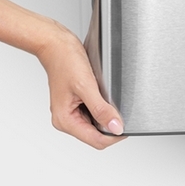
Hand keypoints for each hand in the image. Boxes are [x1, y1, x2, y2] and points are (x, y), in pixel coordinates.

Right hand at [36, 23, 125, 149]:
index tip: (127, 125)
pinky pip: (93, 111)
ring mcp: (70, 111)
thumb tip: (115, 126)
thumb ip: (101, 109)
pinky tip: (104, 94)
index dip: (114, 135)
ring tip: (110, 99)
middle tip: (121, 110)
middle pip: (96, 134)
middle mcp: (66, 119)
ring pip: (95, 123)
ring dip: (106, 115)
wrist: (56, 45)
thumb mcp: (86, 86)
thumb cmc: (65, 62)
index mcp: (65, 120)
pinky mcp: (75, 102)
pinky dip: (102, 106)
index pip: (96, 140)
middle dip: (110, 125)